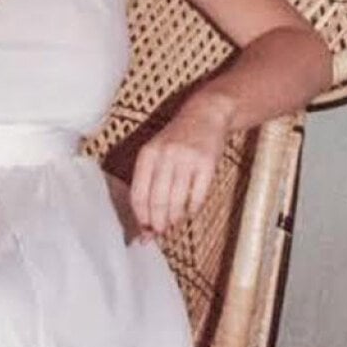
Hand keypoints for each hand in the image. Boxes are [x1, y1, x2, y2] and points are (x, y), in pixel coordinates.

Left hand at [129, 95, 231, 239]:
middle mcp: (165, 156)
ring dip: (174, 219)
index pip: (138, 194)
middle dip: (157, 223)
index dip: (140, 217)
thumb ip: (149, 182)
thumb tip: (145, 220)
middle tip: (159, 232)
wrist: (205, 115)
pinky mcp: (207, 163)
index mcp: (147, 155)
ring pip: (177, 201)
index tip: (144, 230)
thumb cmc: (176, 140)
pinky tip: (189, 212)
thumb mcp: (156, 153)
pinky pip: (197, 196)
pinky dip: (192, 210)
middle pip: (157, 200)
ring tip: (173, 224)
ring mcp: (187, 159)